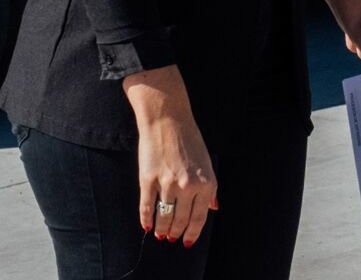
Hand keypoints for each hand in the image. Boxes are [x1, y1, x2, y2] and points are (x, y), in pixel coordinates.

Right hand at [123, 67, 216, 246]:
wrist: (168, 119)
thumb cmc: (190, 140)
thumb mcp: (208, 162)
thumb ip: (210, 188)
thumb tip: (214, 208)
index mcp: (206, 182)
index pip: (199, 218)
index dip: (192, 233)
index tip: (187, 241)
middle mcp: (188, 185)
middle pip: (181, 220)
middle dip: (176, 233)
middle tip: (172, 238)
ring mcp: (166, 183)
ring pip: (163, 217)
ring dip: (162, 229)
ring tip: (161, 234)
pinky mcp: (147, 179)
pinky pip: (146, 207)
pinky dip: (146, 220)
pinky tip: (147, 226)